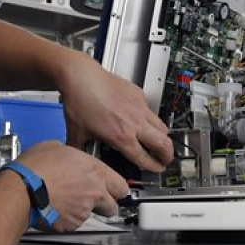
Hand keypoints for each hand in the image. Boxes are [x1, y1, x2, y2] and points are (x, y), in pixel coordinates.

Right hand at [15, 141, 129, 231]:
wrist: (21, 189)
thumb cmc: (35, 167)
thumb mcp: (56, 147)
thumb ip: (72, 155)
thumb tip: (69, 157)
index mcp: (95, 171)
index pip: (121, 186)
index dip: (117, 188)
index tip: (115, 189)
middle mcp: (94, 192)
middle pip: (113, 207)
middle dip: (105, 204)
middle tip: (95, 199)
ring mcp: (83, 210)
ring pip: (91, 215)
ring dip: (82, 209)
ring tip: (65, 200)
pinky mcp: (70, 224)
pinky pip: (73, 222)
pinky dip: (67, 217)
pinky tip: (55, 206)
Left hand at [58, 54, 173, 171]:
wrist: (80, 76)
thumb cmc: (79, 101)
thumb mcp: (76, 133)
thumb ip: (80, 150)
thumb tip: (80, 158)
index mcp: (121, 136)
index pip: (145, 158)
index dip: (153, 167)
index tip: (156, 168)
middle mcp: (134, 122)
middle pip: (163, 144)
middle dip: (167, 155)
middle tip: (166, 159)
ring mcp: (139, 107)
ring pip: (162, 126)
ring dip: (163, 137)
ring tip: (159, 141)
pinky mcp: (138, 94)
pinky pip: (151, 110)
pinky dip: (151, 119)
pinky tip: (141, 120)